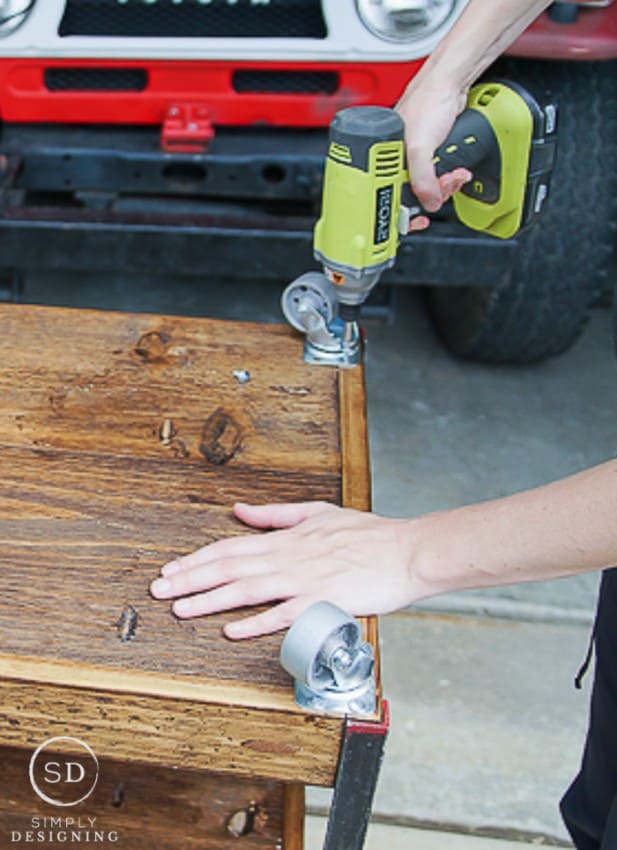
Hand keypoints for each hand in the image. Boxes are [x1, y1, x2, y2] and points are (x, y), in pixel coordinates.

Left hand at [150, 501, 421, 639]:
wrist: (407, 551)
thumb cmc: (369, 534)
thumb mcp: (318, 513)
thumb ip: (276, 515)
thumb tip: (240, 510)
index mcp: (287, 538)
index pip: (231, 547)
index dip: (197, 559)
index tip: (171, 569)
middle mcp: (289, 558)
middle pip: (230, 567)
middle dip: (191, 578)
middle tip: (159, 590)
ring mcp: (305, 579)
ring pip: (248, 589)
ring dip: (211, 599)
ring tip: (181, 609)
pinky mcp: (323, 600)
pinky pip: (283, 614)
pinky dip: (256, 622)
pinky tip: (232, 630)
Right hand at [396, 78, 471, 230]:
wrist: (450, 83)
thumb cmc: (428, 102)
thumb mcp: (421, 146)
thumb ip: (423, 178)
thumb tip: (429, 203)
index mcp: (383, 157)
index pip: (388, 195)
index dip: (403, 210)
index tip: (415, 220)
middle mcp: (396, 158)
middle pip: (412, 193)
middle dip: (432, 195)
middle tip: (443, 189)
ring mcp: (414, 155)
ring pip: (427, 185)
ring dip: (444, 186)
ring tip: (454, 177)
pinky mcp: (430, 152)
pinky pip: (437, 174)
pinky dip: (448, 177)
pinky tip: (455, 172)